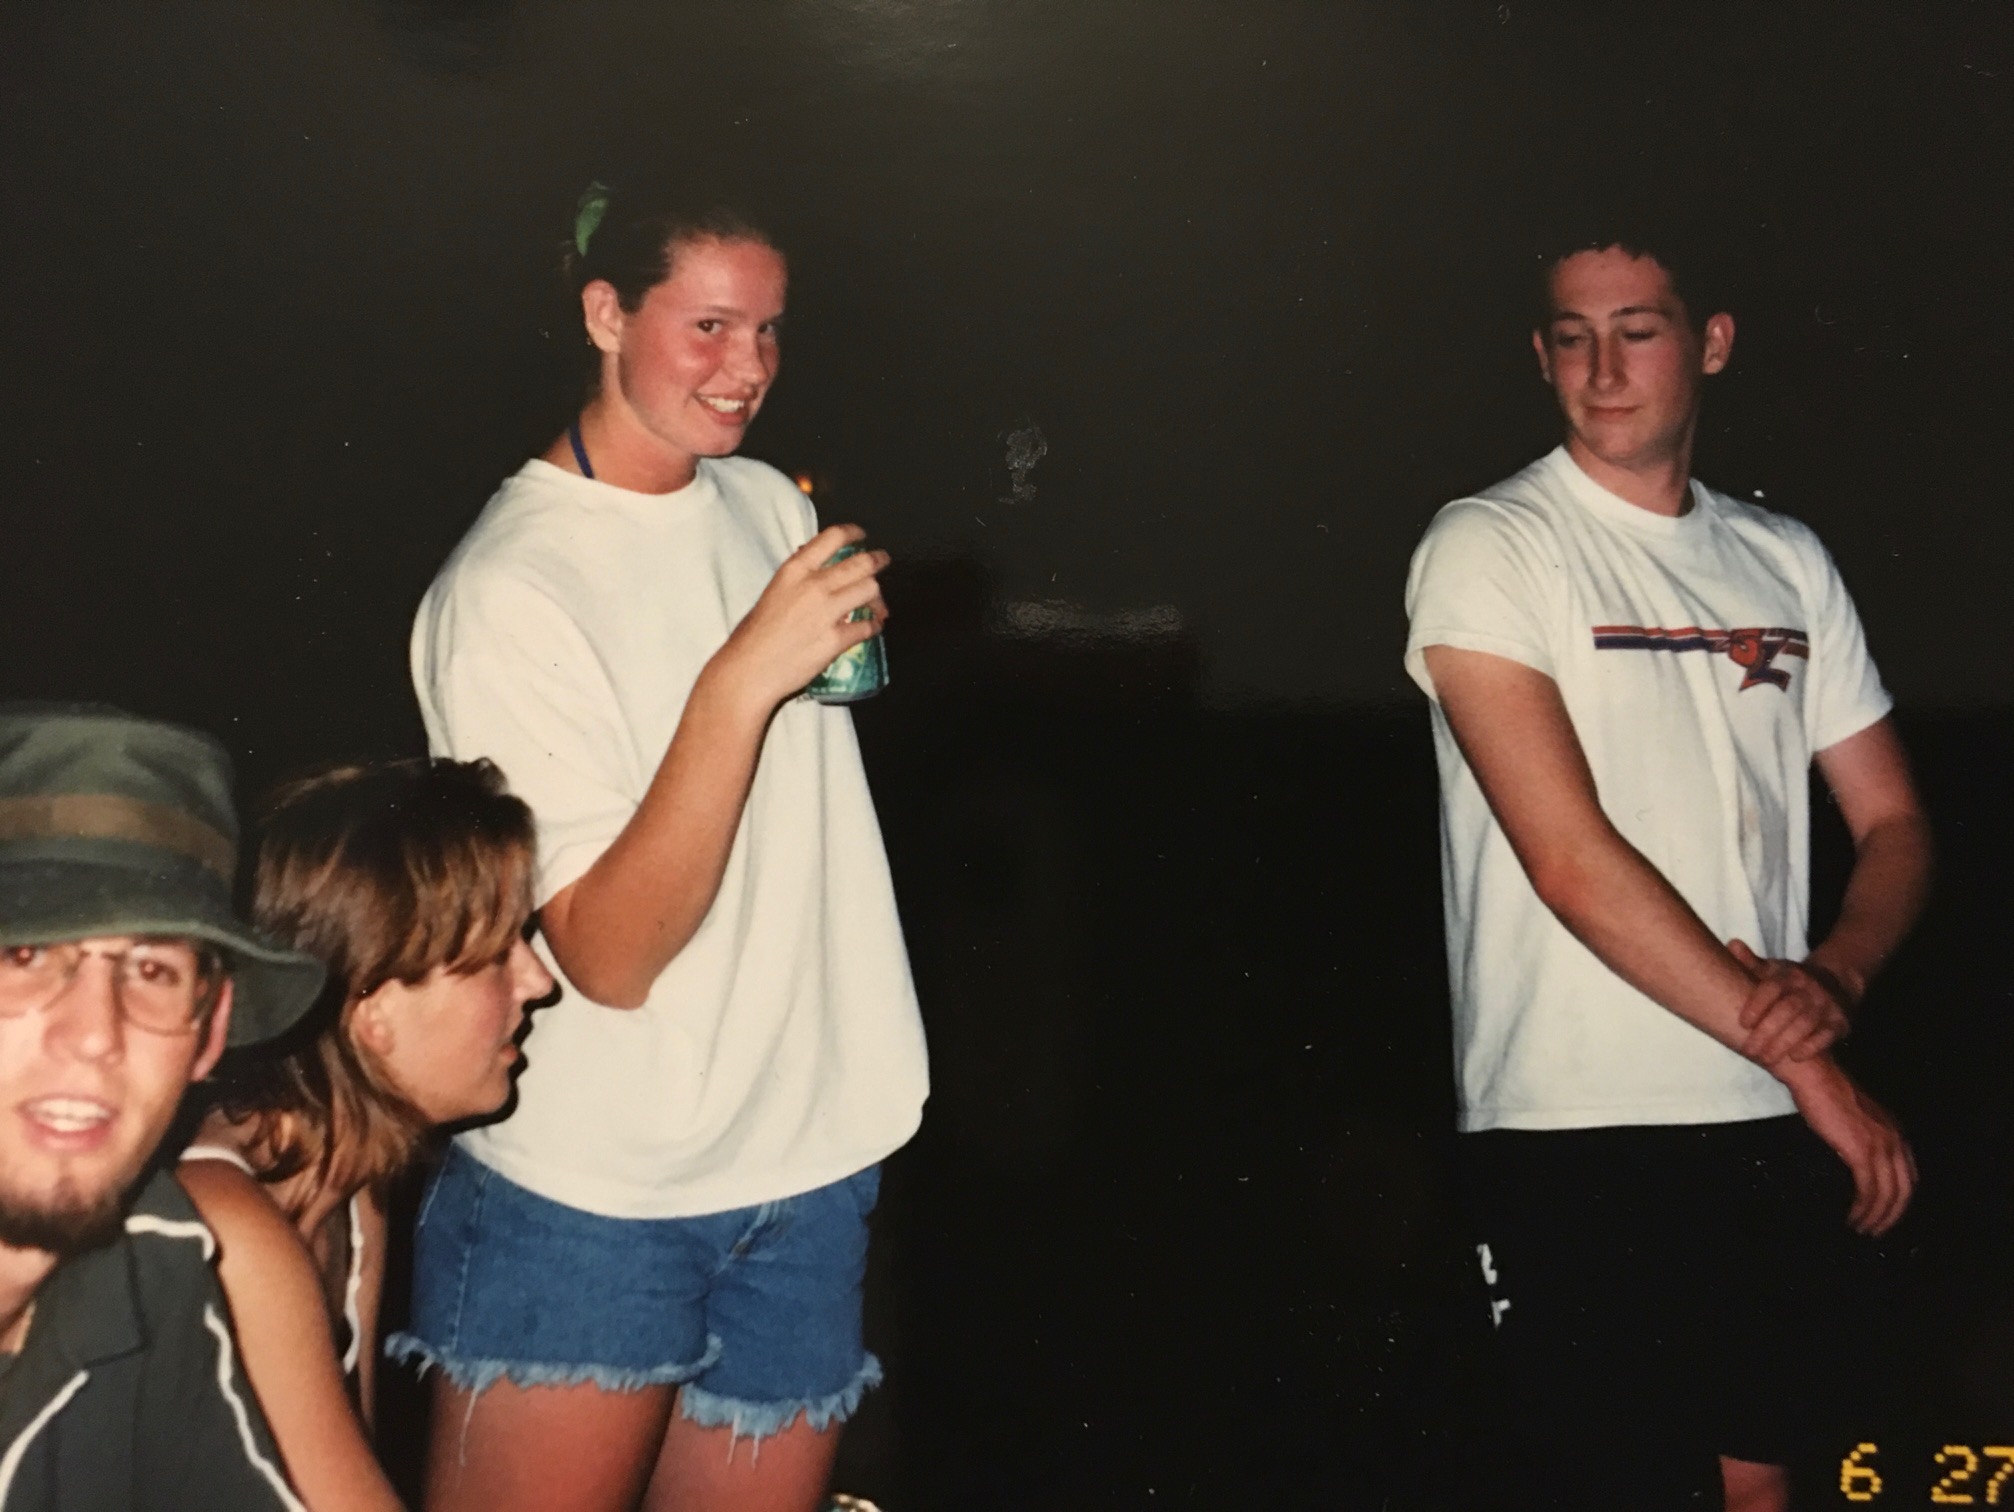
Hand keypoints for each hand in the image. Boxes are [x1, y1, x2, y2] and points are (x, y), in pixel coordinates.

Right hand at [712, 524, 889, 708]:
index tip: (861, 536)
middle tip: (882, 562)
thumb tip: (820, 575)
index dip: (852, 533)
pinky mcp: (836, 639)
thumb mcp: (774, 593)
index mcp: (794, 570)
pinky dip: (874, 626)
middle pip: (860, 563)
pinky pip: (867, 626)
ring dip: (878, 598)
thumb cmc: (753, 636)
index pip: (831, 538)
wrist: (748, 670)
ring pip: (870, 589)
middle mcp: (814, 585)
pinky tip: (871, 628)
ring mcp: (827, 612)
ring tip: (878, 606)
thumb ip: (799, 581)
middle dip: (877, 561)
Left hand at [1729, 939, 1851, 1067]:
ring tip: (1766, 1059)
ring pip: (1805, 1024)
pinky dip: (1812, 1047)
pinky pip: (1827, 1035)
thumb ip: (1751, 963)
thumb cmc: (1792, 981)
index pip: (1772, 988)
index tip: (1742, 1023)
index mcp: (1789, 975)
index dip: (1757, 1005)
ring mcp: (1826, 1005)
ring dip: (1785, 1043)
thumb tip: (1732, 944)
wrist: (1837, 983)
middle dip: (1767, 1031)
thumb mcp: (1773, 969)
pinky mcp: (1840, 1022)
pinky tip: (1795, 1058)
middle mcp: (1809, 988)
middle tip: (1749, 1050)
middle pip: (1787, 1009)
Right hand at [1781, 1055, 1916, 1235]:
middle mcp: (1895, 1140)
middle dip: (1891, 1215)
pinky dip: (1863, 1208)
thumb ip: (1862, 1137)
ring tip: (1861, 1229)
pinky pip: (1869, 1190)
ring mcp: (1880, 1146)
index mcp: (1895, 1132)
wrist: (1814, 1076)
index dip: (1899, 1200)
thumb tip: (1853, 1161)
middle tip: (1875, 1231)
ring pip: (1888, 1194)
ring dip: (1876, 1217)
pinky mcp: (1862, 1152)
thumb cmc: (1825, 1092)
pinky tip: (1853, 1216)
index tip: (1884, 1215)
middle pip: (1904, 1190)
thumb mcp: (1854, 1118)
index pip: (1908, 1176)